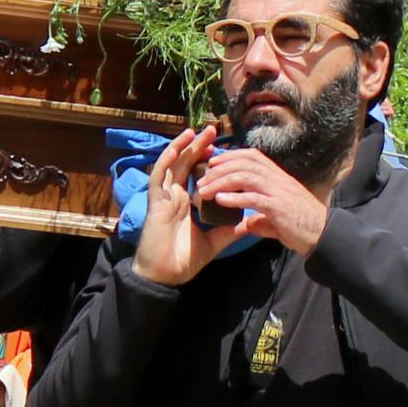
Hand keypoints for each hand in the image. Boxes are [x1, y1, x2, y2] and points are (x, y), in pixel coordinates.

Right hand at [134, 126, 234, 287]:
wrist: (165, 276)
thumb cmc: (184, 260)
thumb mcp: (214, 242)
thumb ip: (230, 230)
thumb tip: (252, 220)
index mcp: (186, 203)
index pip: (197, 175)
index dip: (207, 161)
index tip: (223, 149)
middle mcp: (174, 196)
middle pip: (186, 164)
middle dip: (198, 147)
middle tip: (212, 130)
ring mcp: (164, 197)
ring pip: (172, 165)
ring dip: (183, 147)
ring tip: (196, 131)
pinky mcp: (155, 202)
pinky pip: (158, 177)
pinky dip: (166, 160)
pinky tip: (176, 148)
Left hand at [189, 140, 332, 255]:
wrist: (324, 235)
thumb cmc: (302, 226)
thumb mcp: (278, 217)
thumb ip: (262, 217)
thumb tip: (248, 222)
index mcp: (278, 177)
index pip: (252, 156)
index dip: (230, 156)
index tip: (213, 162)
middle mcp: (278, 179)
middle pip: (244, 163)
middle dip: (220, 168)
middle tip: (201, 178)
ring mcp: (279, 192)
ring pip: (245, 176)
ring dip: (221, 181)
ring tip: (205, 190)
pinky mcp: (279, 207)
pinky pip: (253, 198)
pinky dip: (234, 198)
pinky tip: (220, 200)